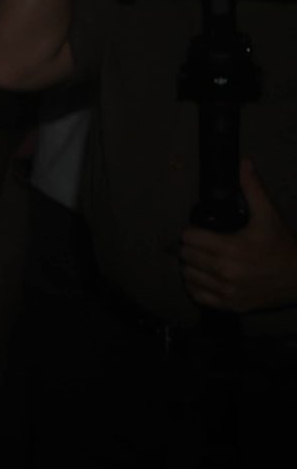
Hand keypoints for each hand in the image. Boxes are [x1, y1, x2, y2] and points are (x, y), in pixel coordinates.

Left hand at [181, 162, 296, 314]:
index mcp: (231, 249)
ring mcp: (227, 291)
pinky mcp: (230, 305)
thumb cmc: (283, 246)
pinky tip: (207, 277)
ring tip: (204, 259)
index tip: (201, 231)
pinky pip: (198, 296)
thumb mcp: (269, 216)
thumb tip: (244, 162)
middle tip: (203, 244)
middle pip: (185, 255)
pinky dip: (198, 287)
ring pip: (188, 275)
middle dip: (192, 247)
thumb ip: (252, 188)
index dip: (192, 231)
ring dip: (192, 266)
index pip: (188, 238)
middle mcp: (226, 272)